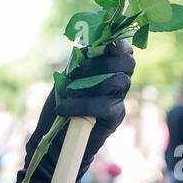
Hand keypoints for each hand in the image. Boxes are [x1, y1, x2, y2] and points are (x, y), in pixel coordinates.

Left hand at [29, 37, 134, 182]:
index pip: (123, 50)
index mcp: (106, 68)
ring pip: (118, 81)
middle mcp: (117, 82)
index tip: (104, 44)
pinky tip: (65, 109)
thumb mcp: (67, 78)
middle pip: (126, 63)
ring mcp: (118, 99)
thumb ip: (80, 62)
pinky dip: (82, 105)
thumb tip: (89, 47)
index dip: (118, 44)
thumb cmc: (61, 104)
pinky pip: (106, 106)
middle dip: (104, 61)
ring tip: (68, 91)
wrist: (56, 137)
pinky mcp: (115, 117)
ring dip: (90, 82)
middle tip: (78, 71)